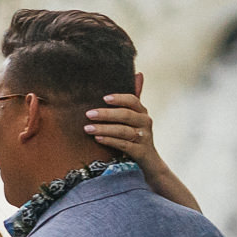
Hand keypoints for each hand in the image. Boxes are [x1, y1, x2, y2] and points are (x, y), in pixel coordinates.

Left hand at [85, 85, 201, 212]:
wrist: (149, 163)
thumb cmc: (136, 136)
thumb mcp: (134, 118)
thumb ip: (133, 99)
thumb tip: (138, 73)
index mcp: (143, 112)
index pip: (133, 100)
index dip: (119, 98)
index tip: (104, 98)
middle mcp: (146, 123)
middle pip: (126, 115)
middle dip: (106, 114)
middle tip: (88, 114)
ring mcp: (144, 138)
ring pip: (123, 131)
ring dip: (104, 128)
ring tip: (87, 128)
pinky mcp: (141, 152)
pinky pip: (124, 145)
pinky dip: (110, 141)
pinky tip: (97, 138)